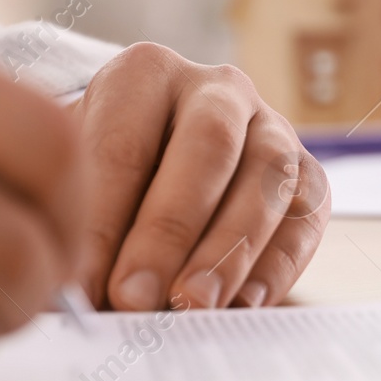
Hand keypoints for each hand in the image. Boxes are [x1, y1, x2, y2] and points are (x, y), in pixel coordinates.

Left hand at [72, 43, 327, 312]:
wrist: (160, 161)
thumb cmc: (107, 176)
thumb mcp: (77, 178)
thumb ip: (77, 225)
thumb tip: (70, 301)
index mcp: (146, 73)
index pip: (124, 144)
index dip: (101, 221)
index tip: (79, 288)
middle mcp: (218, 89)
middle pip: (206, 148)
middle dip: (169, 230)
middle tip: (133, 298)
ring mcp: (273, 128)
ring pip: (268, 178)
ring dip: (230, 250)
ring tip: (191, 306)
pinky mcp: (310, 174)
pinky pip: (305, 217)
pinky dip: (277, 266)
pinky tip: (243, 306)